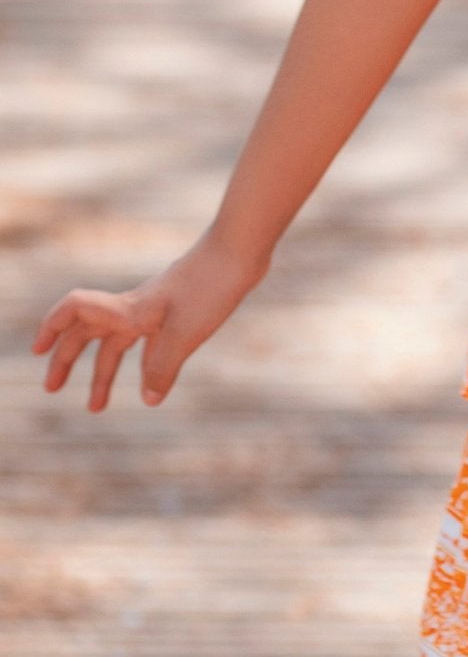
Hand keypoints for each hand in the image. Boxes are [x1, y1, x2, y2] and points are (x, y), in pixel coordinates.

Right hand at [32, 231, 266, 412]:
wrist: (241, 251)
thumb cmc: (212, 285)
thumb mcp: (187, 331)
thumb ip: (163, 365)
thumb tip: (148, 400)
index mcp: (129, 309)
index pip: (76, 310)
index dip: (52, 327)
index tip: (38, 351)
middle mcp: (136, 308)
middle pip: (88, 332)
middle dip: (67, 360)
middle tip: (52, 389)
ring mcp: (156, 309)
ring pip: (117, 341)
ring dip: (103, 371)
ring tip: (96, 406)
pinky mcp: (178, 310)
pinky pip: (146, 340)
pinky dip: (140, 362)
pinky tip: (150, 382)